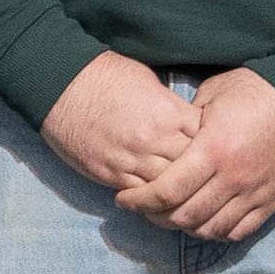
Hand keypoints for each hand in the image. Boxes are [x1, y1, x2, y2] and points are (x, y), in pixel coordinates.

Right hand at [37, 53, 201, 198]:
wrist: (61, 84)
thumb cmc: (106, 75)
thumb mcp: (149, 82)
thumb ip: (172, 108)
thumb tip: (187, 123)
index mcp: (169, 114)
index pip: (207, 140)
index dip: (212, 146)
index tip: (212, 148)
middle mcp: (155, 141)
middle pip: (192, 169)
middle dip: (199, 172)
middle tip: (203, 176)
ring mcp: (132, 160)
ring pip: (169, 188)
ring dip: (176, 190)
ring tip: (184, 192)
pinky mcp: (111, 173)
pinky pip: (141, 196)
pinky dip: (152, 198)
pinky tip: (158, 198)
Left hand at [118, 68, 274, 243]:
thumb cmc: (257, 89)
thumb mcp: (213, 95)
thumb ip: (185, 122)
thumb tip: (162, 140)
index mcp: (213, 149)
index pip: (166, 191)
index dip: (139, 201)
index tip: (123, 200)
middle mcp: (233, 177)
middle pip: (184, 216)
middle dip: (155, 218)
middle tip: (143, 210)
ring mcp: (255, 192)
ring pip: (209, 229)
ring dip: (184, 228)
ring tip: (171, 217)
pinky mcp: (272, 201)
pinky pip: (238, 231)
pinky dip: (216, 232)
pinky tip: (204, 222)